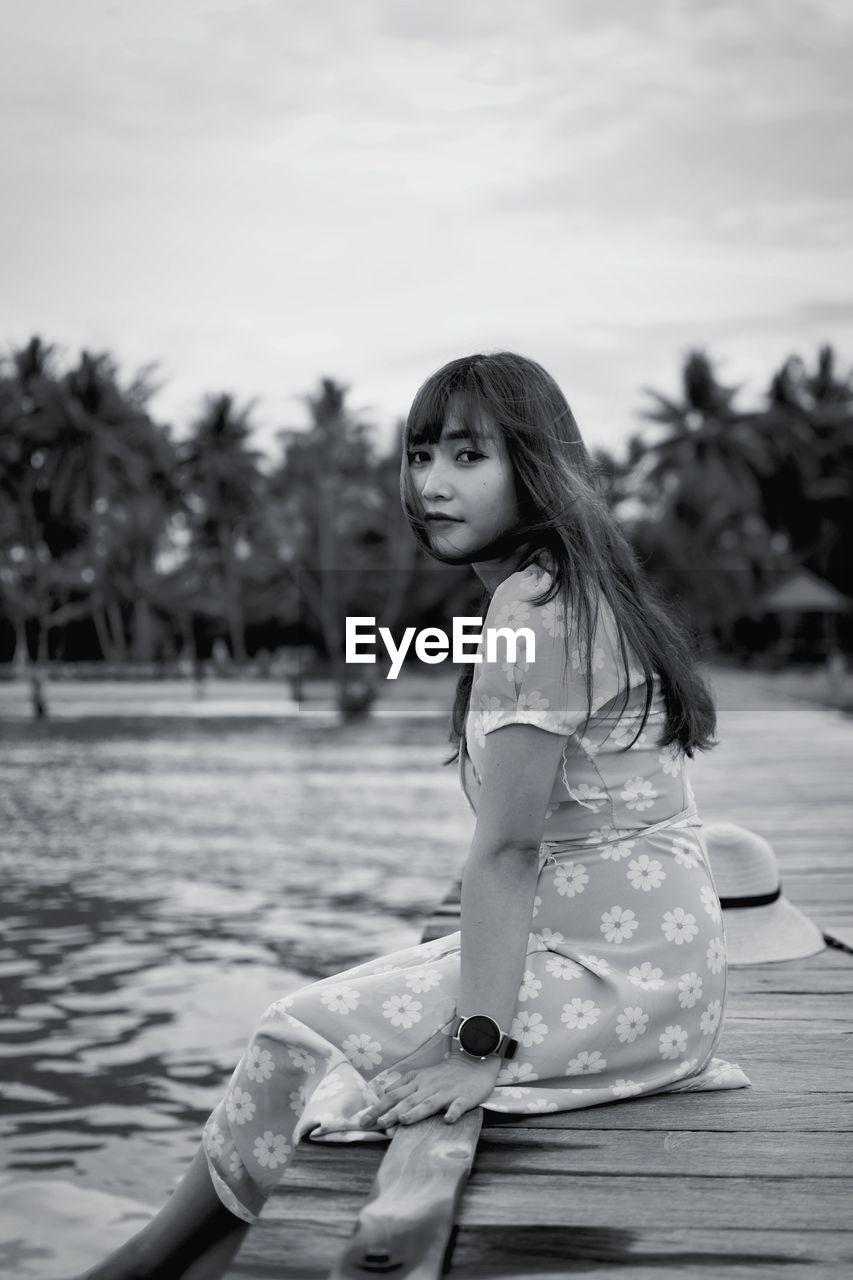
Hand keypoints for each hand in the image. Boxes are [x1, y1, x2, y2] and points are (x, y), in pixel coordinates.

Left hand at [360, 1053, 501, 1127]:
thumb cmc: (445, 1073)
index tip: (362, 1121)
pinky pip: (458, 1106)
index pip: (393, 1096)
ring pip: (429, 1103)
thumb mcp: (422, 1075)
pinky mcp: (464, 1097)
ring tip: (404, 1120)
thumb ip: (403, 1084)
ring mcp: (446, 1092)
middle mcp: (429, 1087)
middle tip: (376, 1125)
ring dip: (416, 1112)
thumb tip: (385, 1092)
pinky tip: (448, 1120)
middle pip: (407, 1101)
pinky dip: (453, 1112)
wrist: (473, 1062)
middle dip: (391, 1113)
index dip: (378, 1108)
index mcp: (417, 1083)